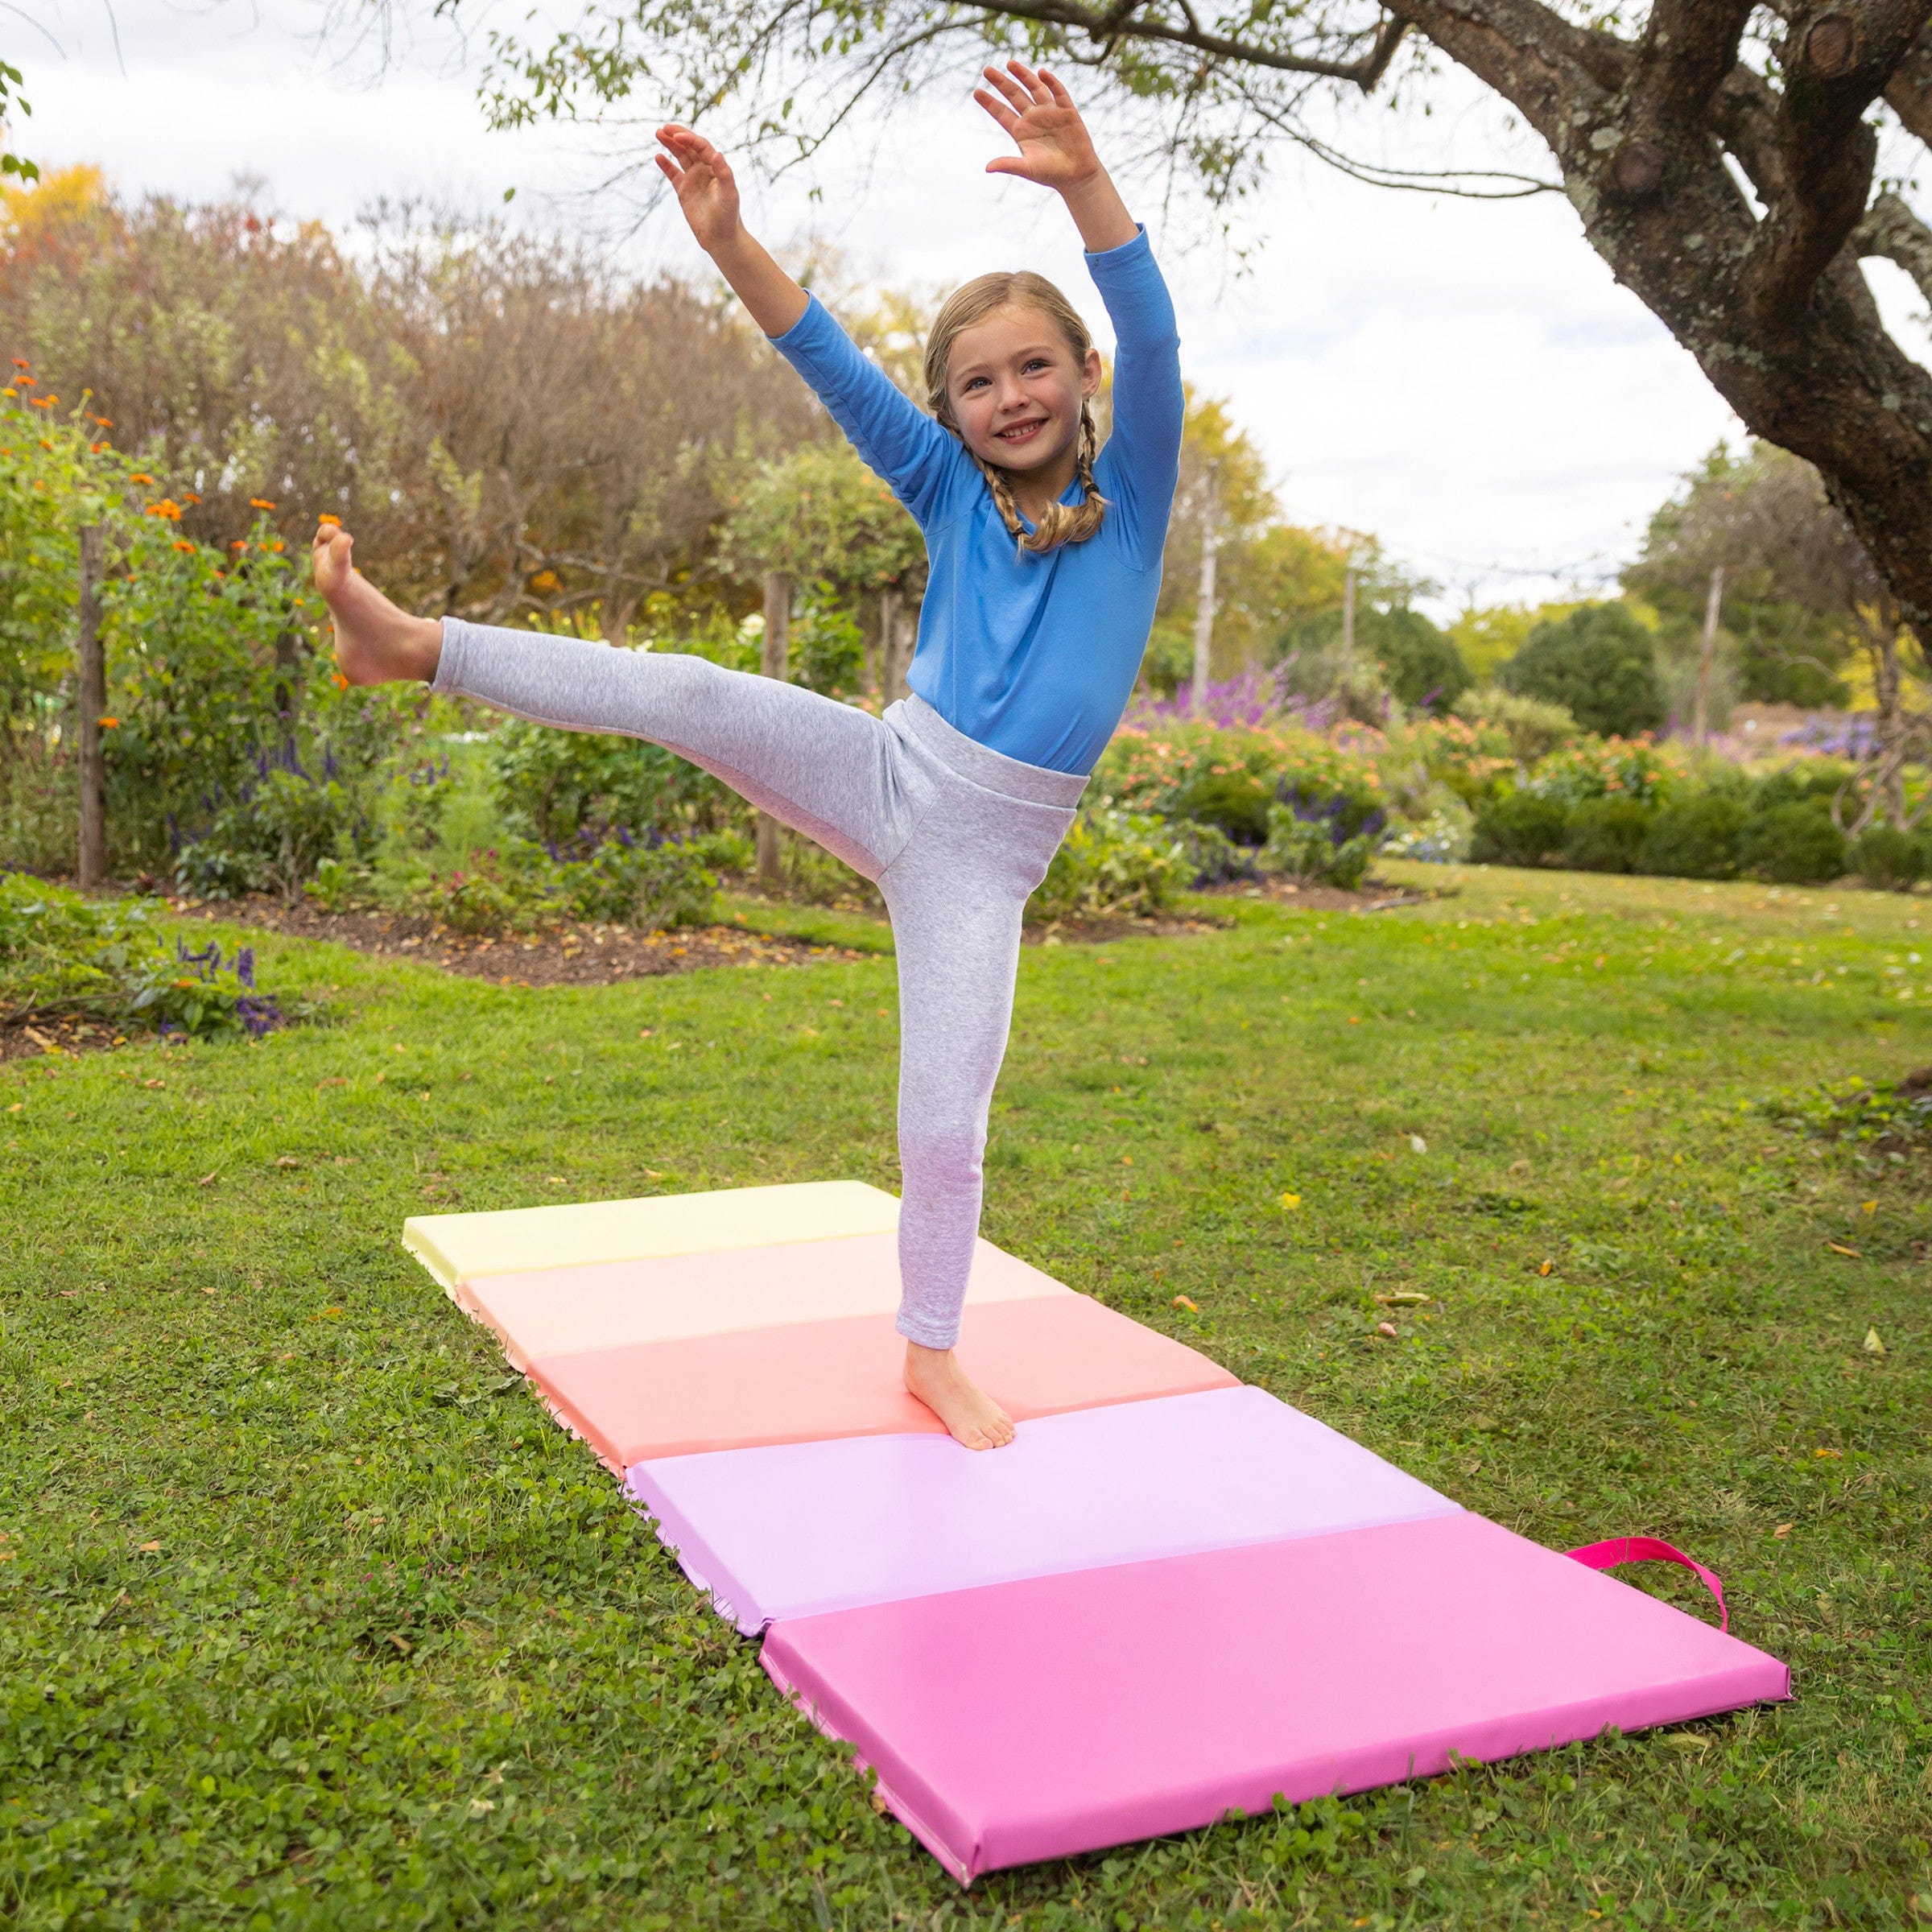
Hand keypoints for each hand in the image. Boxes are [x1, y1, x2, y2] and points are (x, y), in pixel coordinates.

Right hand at [654, 124, 742, 253]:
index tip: (677, 136)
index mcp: (716, 167)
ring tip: (658, 133)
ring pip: (680, 156)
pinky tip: (658, 156)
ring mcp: (693, 179)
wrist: (721, 238)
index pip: (701, 146)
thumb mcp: (729, 194)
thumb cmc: (728, 216)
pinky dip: (666, 165)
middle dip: (677, 135)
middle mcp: (704, 170)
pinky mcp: (684, 191)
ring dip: (670, 145)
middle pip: (689, 147)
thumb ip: (724, 173)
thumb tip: (717, 153)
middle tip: (664, 127)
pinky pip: (673, 174)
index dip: (689, 138)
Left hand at [974, 61, 1100, 194]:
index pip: (1002, 113)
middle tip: (986, 70)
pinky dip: (1051, 82)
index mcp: (1021, 131)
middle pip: (1014, 95)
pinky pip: (1058, 92)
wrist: (1077, 176)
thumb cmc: (1051, 174)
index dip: (990, 103)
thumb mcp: (1027, 169)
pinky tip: (1041, 73)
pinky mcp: (1067, 110)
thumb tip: (986, 168)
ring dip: (1023, 75)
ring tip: (1010, 63)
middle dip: (1001, 83)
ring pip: (1034, 88)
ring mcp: (1050, 112)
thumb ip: (1008, 165)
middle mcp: (1033, 118)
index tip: (976, 92)